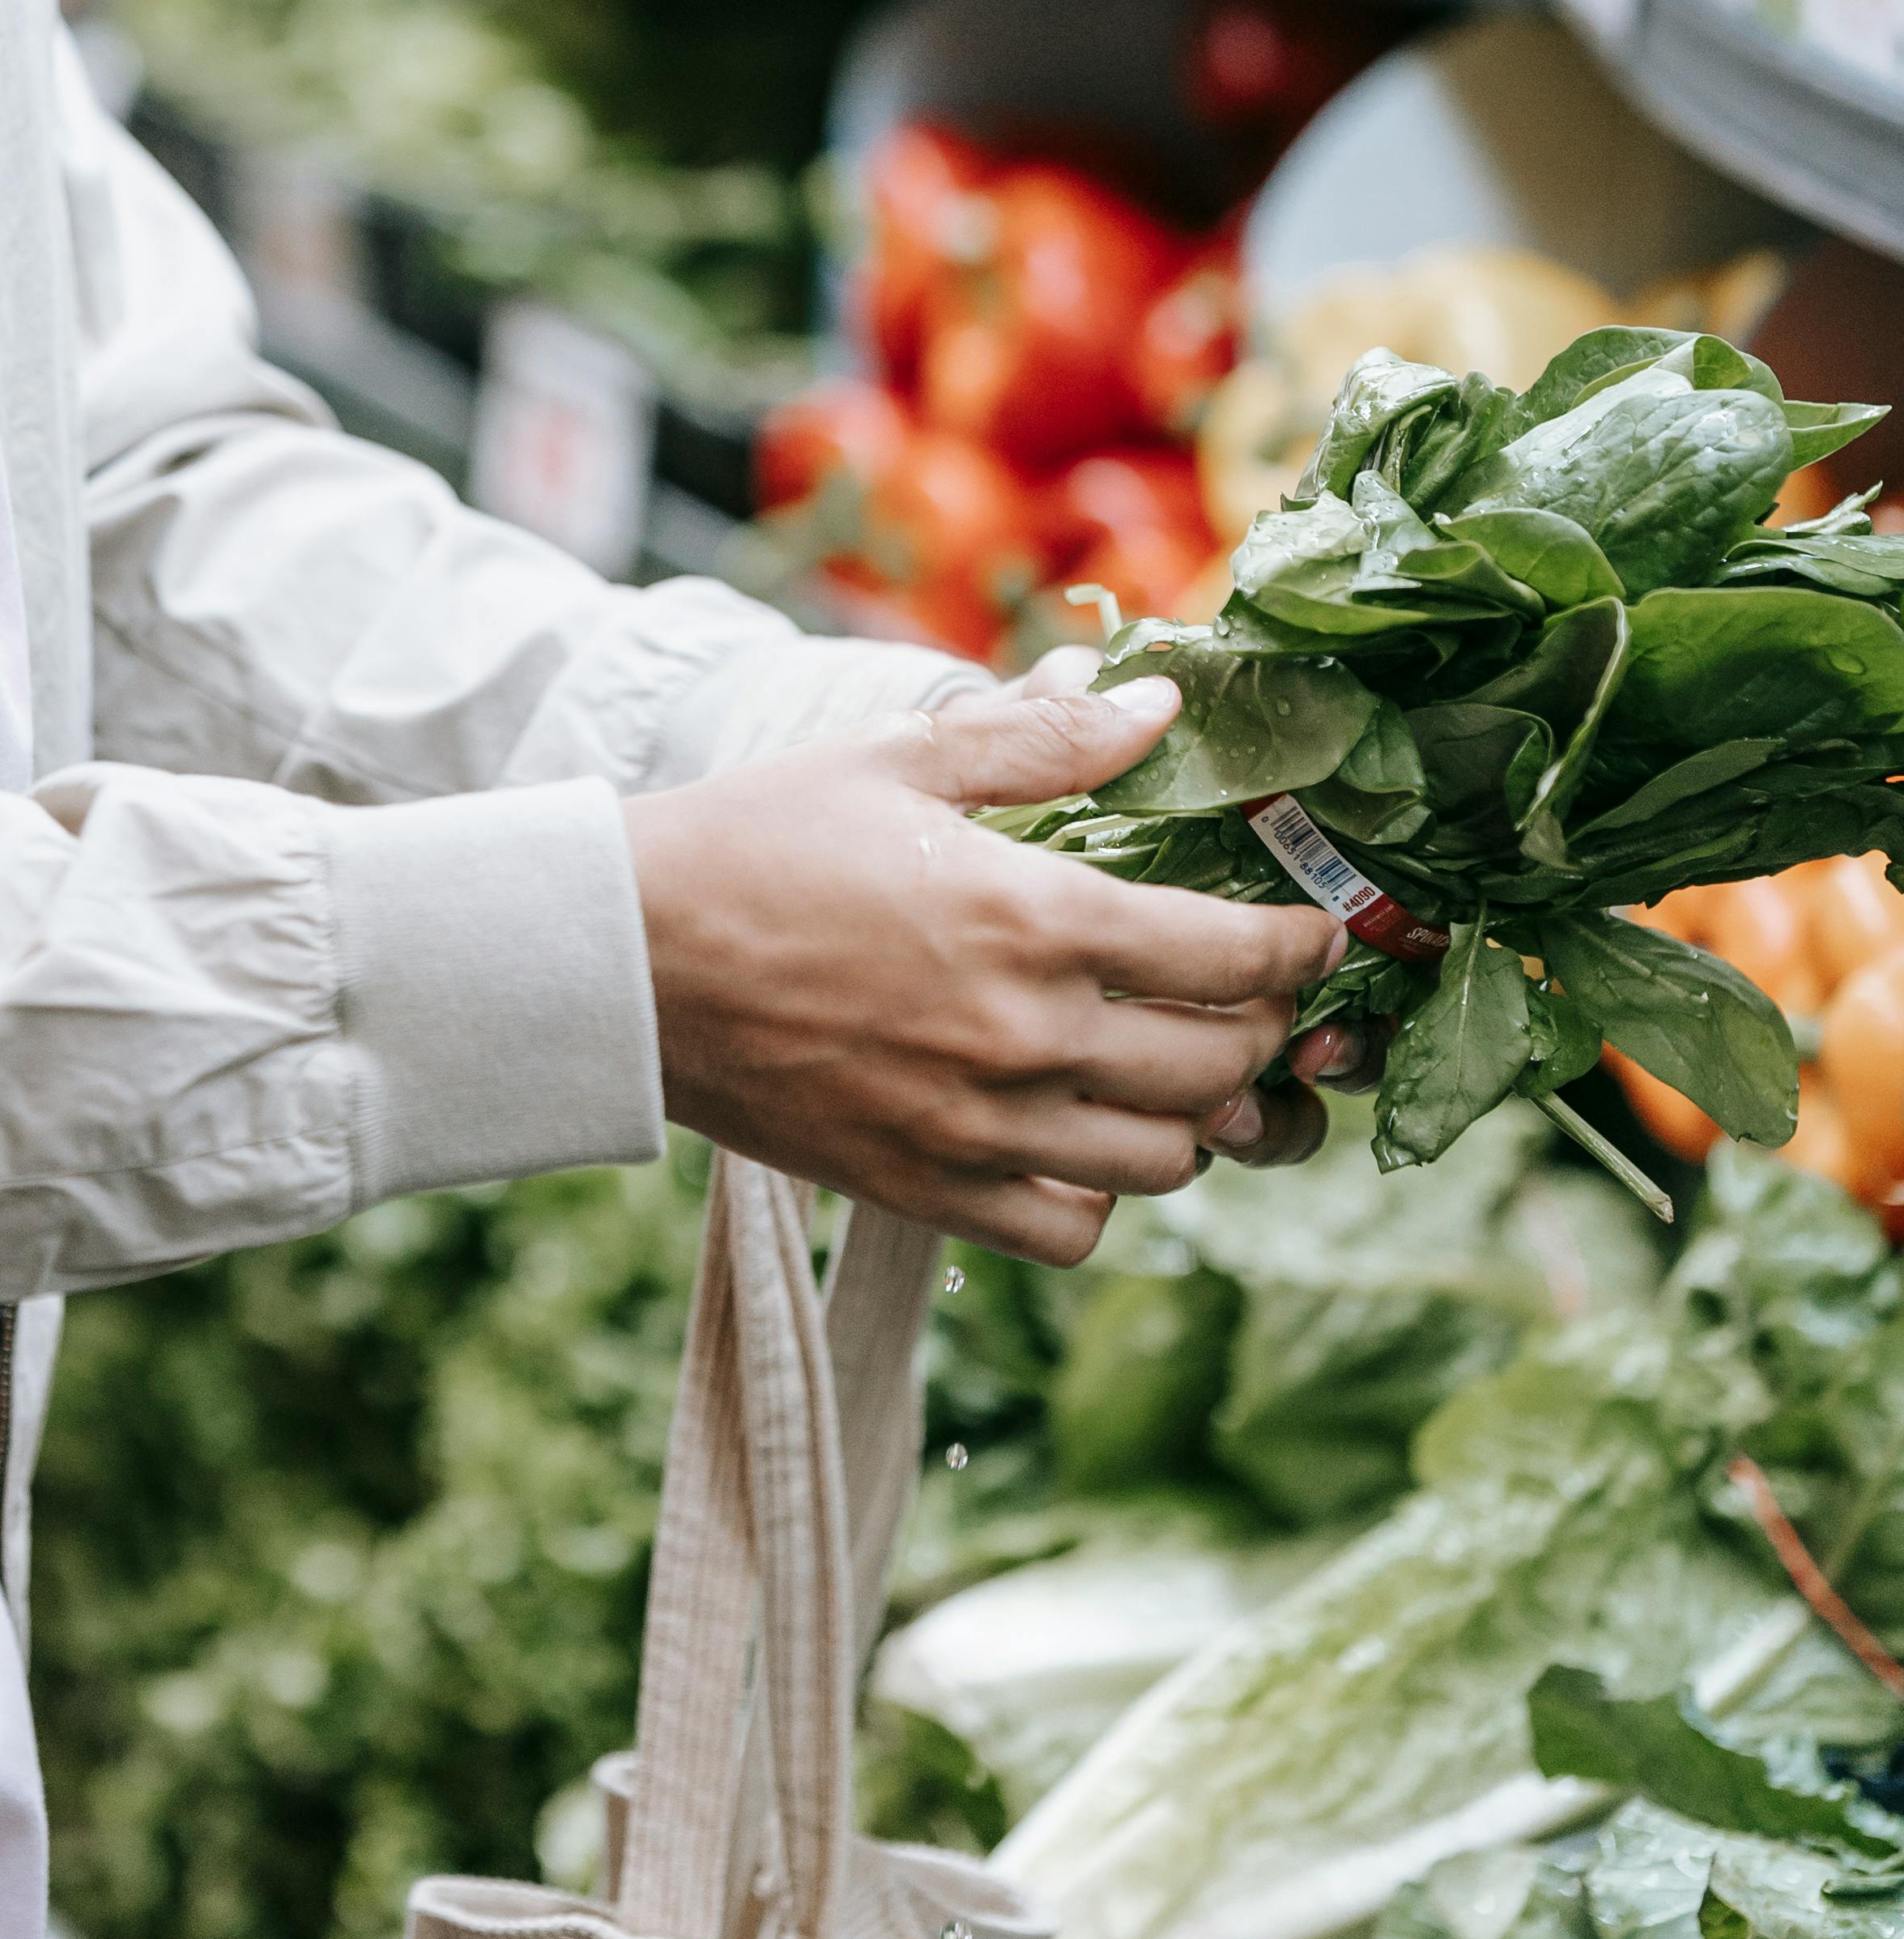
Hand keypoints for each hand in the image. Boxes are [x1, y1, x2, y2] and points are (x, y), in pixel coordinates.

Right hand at [622, 667, 1339, 1264]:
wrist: (627, 957)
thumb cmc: (759, 840)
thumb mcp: (898, 761)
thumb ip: (1040, 738)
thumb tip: (1157, 708)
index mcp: (1031, 918)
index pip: (1232, 956)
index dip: (1299, 948)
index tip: (1311, 934)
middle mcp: (1025, 1036)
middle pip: (1222, 1066)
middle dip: (1266, 1031)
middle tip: (1252, 998)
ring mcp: (979, 1128)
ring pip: (1166, 1160)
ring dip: (1196, 1117)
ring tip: (1177, 1069)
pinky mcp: (928, 1189)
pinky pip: (1073, 1230)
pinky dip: (1102, 1196)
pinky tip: (1080, 1138)